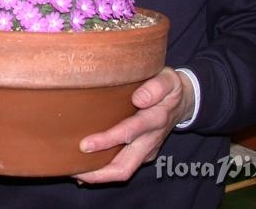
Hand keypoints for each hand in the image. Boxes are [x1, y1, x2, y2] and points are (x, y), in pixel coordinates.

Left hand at [74, 67, 193, 183]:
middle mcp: (150, 140)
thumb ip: (156, 87)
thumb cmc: (169, 88)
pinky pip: (123, 167)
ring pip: (123, 171)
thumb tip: (138, 99)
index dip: (106, 141)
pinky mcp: (142, 154)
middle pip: (125, 166)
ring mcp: (146, 150)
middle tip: (73, 169)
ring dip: (99, 175)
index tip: (84, 145)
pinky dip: (104, 170)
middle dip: (99, 172)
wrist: (183, 103)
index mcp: (155, 119)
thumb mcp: (168, 80)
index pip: (128, 132)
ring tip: (73, 171)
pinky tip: (85, 168)